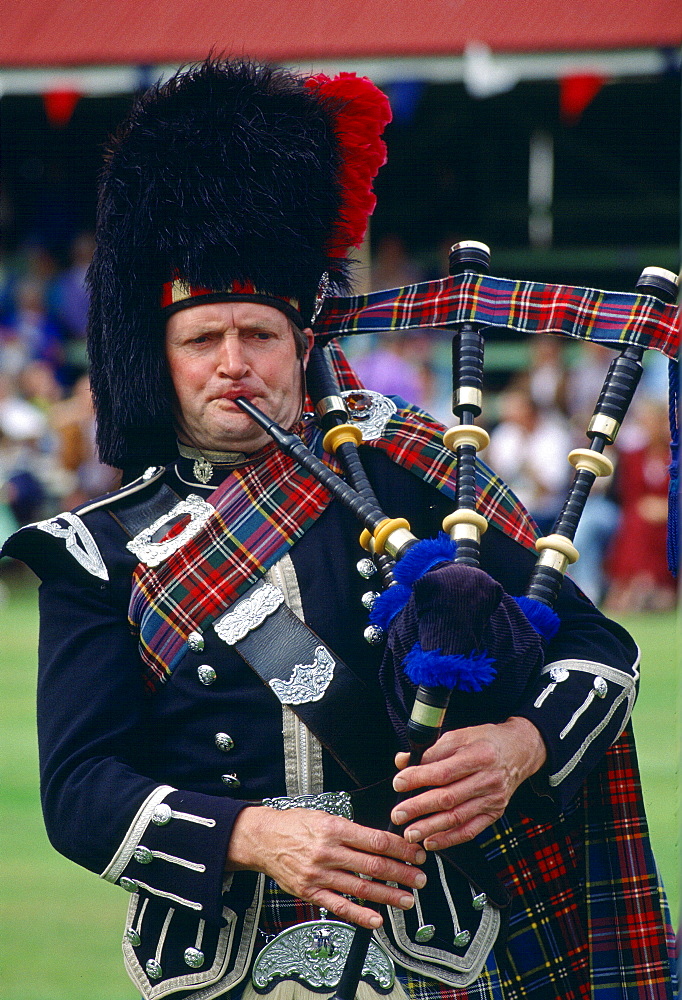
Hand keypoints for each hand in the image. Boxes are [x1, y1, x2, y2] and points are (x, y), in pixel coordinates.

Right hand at [226, 805, 426, 928]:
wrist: (263, 839)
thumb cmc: (295, 825)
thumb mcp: (325, 816)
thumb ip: (351, 830)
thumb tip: (381, 841)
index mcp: (335, 829)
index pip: (376, 841)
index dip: (401, 848)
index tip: (416, 853)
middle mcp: (328, 852)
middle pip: (373, 866)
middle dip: (402, 873)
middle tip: (420, 878)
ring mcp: (319, 875)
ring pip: (361, 888)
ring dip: (388, 896)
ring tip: (407, 900)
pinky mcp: (310, 892)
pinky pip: (339, 906)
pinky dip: (359, 915)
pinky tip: (377, 920)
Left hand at [390, 717, 546, 850]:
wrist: (519, 751)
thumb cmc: (485, 741)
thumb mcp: (459, 736)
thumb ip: (431, 750)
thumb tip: (402, 761)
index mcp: (478, 755)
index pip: (443, 772)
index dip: (418, 778)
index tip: (398, 783)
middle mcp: (487, 779)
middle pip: (448, 798)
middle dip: (419, 808)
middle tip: (398, 814)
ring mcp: (492, 799)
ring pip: (457, 817)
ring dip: (430, 828)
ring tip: (410, 832)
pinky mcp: (494, 813)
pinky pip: (470, 830)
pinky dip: (449, 839)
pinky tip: (431, 842)